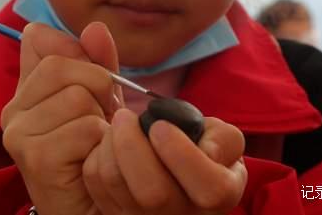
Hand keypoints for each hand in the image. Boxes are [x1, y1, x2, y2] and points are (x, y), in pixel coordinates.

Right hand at [1, 22, 122, 214]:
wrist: (92, 206)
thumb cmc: (95, 153)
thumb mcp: (101, 100)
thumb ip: (98, 63)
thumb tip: (95, 27)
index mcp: (26, 90)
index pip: (45, 41)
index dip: (81, 56)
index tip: (96, 85)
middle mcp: (13, 109)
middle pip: (63, 65)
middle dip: (98, 87)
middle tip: (102, 118)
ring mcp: (19, 133)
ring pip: (78, 97)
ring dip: (102, 121)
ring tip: (96, 142)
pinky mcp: (34, 157)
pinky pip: (85, 127)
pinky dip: (102, 143)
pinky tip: (94, 159)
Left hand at [83, 109, 246, 214]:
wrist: (180, 175)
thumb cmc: (203, 152)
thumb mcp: (224, 141)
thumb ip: (224, 138)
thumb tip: (207, 148)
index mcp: (218, 195)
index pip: (210, 190)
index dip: (182, 155)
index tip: (161, 126)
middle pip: (153, 195)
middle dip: (132, 146)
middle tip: (126, 116)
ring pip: (117, 185)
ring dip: (110, 145)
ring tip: (120, 122)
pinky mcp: (117, 214)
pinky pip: (97, 185)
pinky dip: (98, 156)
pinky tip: (111, 143)